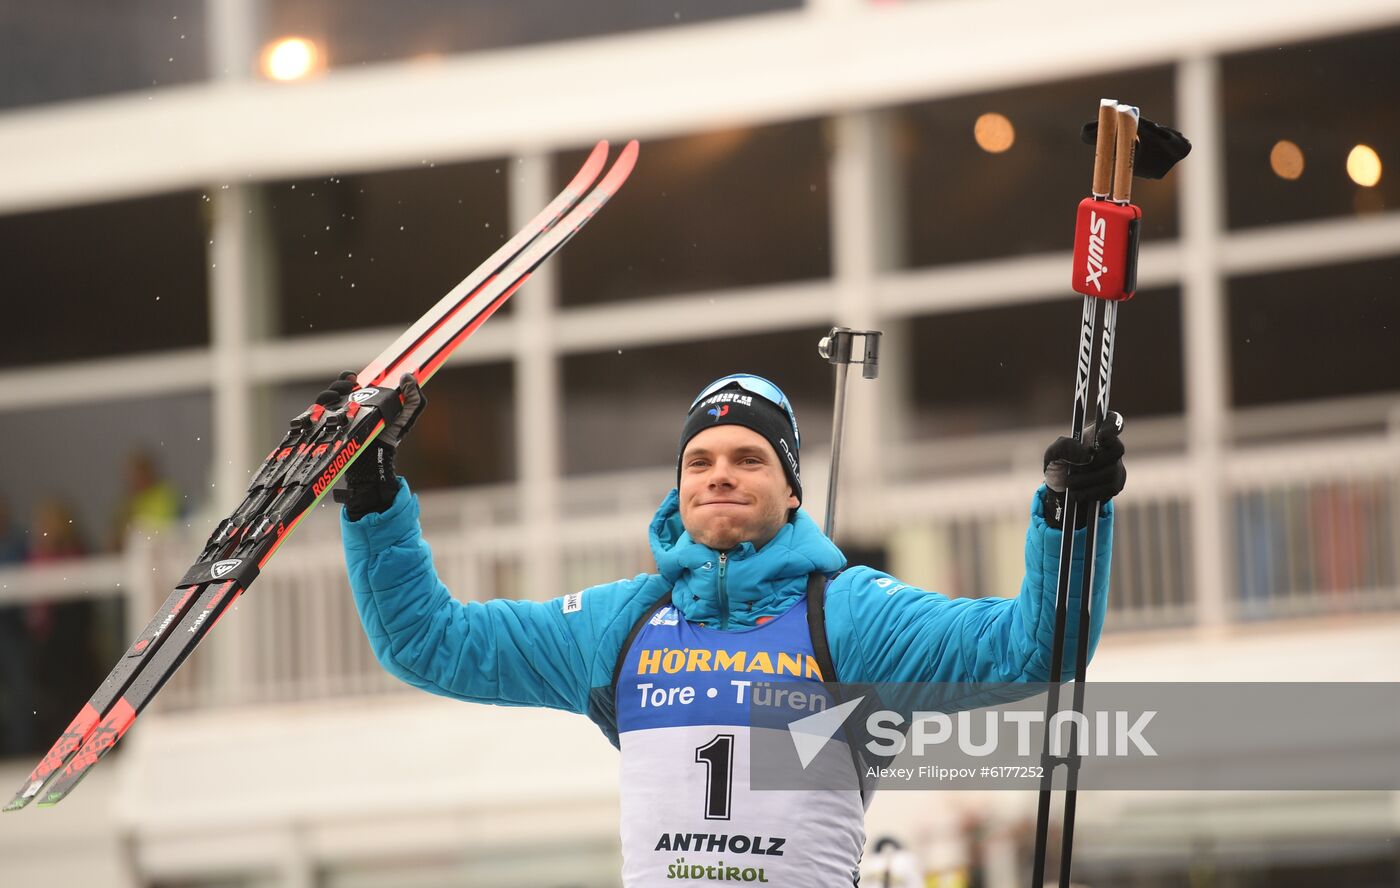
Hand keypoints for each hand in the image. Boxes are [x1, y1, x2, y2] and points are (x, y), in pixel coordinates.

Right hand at [316, 372, 427, 519]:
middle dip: (338, 384)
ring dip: (327, 395)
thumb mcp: (406, 416)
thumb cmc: (390, 437)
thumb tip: (408, 376)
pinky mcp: (327, 429)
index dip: (347, 377)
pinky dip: (315, 410)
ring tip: (336, 398)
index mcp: (362, 400)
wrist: (377, 459)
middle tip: (348, 387)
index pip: (349, 383)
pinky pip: (314, 417)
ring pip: (323, 401)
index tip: (354, 378)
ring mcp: (336, 418)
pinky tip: (325, 408)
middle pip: (335, 389)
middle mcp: (346, 407)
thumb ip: (413, 398)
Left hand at [1042, 411, 1125, 528]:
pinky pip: (1110, 488)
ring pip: (1111, 471)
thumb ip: (1066, 447)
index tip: (1100, 438)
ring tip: (1070, 483)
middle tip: (1073, 470)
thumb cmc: (1059, 466)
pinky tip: (1078, 493)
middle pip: (1117, 448)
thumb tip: (1088, 454)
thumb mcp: (1053, 453)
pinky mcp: (1117, 484)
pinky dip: (1090, 492)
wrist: (1060, 492)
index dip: (1112, 427)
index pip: (1114, 421)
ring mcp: (1117, 466)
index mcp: (1095, 433)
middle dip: (1093, 462)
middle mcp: (1111, 447)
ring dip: (1086, 480)